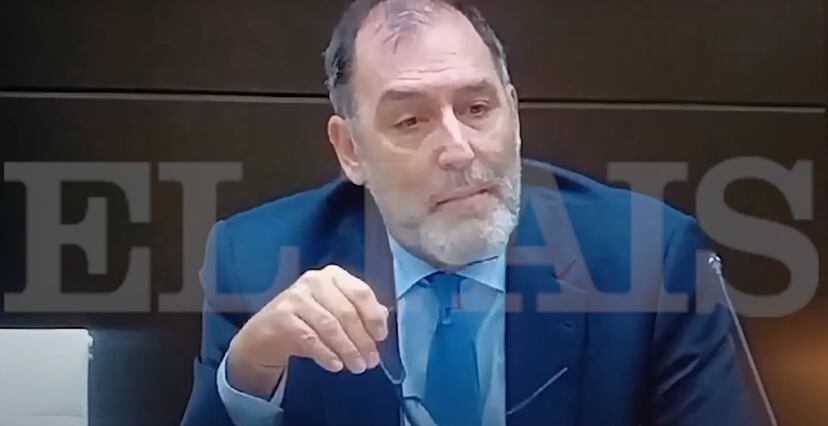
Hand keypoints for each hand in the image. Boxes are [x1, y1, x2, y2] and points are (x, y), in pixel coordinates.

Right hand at [225, 265, 389, 397]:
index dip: (373, 316)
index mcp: (333, 276)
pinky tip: (336, 365)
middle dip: (362, 340)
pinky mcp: (282, 317)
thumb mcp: (335, 311)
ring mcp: (296, 297)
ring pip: (330, 326)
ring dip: (347, 350)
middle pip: (346, 312)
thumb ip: (360, 311)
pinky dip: (326, 354)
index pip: (360, 292)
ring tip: (357, 366)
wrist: (265, 334)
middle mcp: (314, 280)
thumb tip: (383, 317)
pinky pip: (311, 339)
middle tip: (370, 361)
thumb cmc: (308, 320)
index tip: (381, 338)